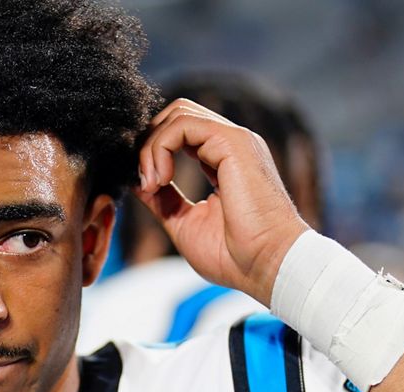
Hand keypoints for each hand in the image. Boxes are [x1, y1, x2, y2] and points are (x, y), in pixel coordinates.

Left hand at [134, 99, 309, 303]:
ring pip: (178, 114)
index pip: (180, 134)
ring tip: (152, 184)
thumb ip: (162, 199)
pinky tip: (161, 179)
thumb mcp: (185, 223)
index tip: (143, 186)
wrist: (266, 265)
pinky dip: (160, 148)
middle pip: (177, 115)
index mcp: (222, 161)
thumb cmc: (235, 255)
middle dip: (149, 142)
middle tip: (144, 182)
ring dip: (151, 147)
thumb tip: (137, 181)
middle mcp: (230, 146)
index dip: (152, 151)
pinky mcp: (233, 142)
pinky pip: (183, 125)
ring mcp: (234, 140)